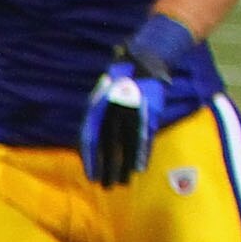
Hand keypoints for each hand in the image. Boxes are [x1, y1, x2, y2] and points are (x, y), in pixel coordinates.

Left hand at [80, 15, 197, 185]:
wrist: (150, 55)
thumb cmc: (127, 71)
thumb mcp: (106, 89)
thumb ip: (102, 109)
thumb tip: (96, 131)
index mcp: (100, 106)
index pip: (91, 137)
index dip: (91, 157)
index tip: (91, 174)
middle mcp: (113, 112)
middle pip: (107, 145)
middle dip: (106, 167)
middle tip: (105, 186)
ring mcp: (131, 113)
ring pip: (124, 145)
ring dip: (122, 166)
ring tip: (120, 183)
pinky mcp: (150, 112)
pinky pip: (143, 137)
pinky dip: (140, 153)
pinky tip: (138, 168)